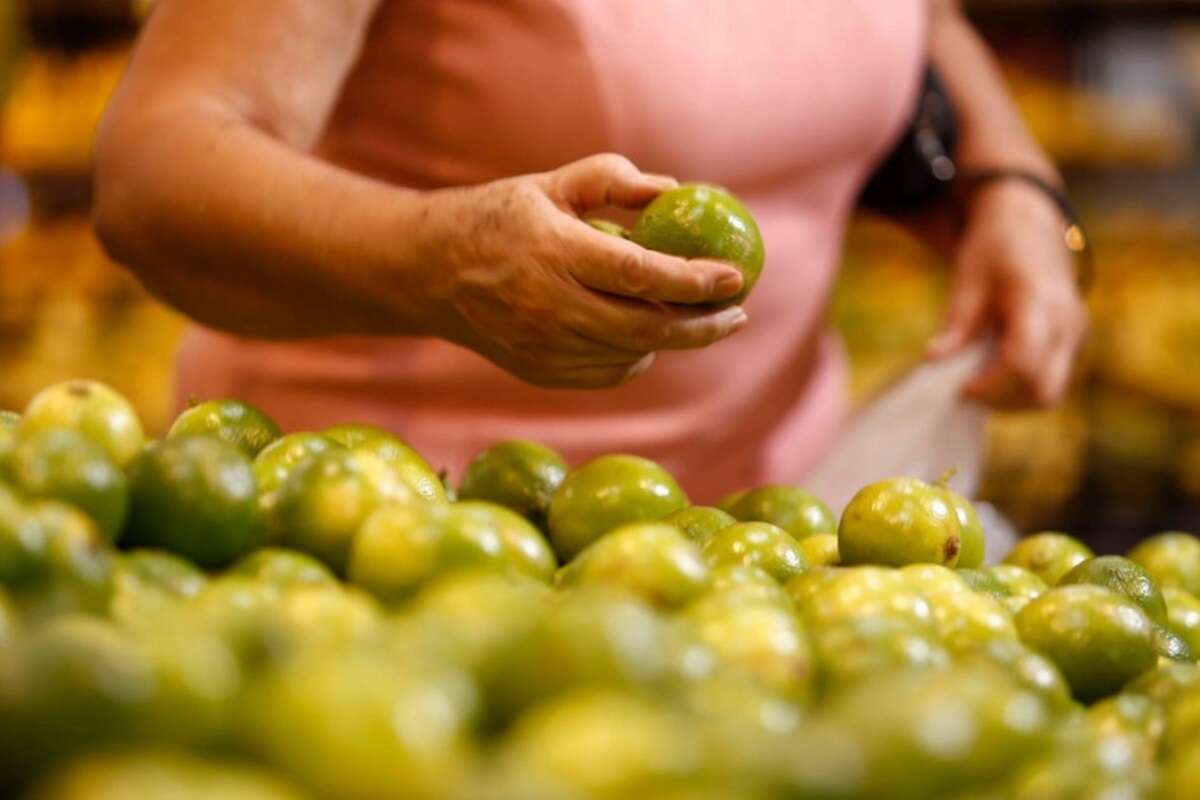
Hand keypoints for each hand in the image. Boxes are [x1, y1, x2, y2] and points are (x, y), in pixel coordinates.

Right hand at [415, 154, 747, 388]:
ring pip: (631, 354)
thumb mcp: (550, 185)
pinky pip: (607, 374)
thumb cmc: (496, 218)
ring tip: (695, 317)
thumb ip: (612, 180)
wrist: (427, 272)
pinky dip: (636, 356)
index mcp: (553, 251)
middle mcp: (548, 305)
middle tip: (736, 313)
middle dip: (703, 325)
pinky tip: (644, 335)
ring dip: (671, 338)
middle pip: (646, 327)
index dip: (694, 281)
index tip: (736, 278)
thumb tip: (676, 192)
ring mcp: (541, 346)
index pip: (639, 273)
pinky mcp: (538, 373)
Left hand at [927, 179, 1087, 408]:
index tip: (961, 390)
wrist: (1031, 223)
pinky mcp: (1075, 342)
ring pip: (1052, 393)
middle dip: (1003, 401)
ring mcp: (1077, 333)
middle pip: (1043, 390)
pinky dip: (1024, 388)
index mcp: (1039, 301)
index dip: (990, 386)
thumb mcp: (967, 279)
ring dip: (1014, 400)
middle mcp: (1068, 321)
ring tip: (979, 382)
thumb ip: (955, 324)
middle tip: (967, 392)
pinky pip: (1054, 380)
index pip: (1021, 362)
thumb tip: (932, 360)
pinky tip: (995, 372)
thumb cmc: (995, 248)